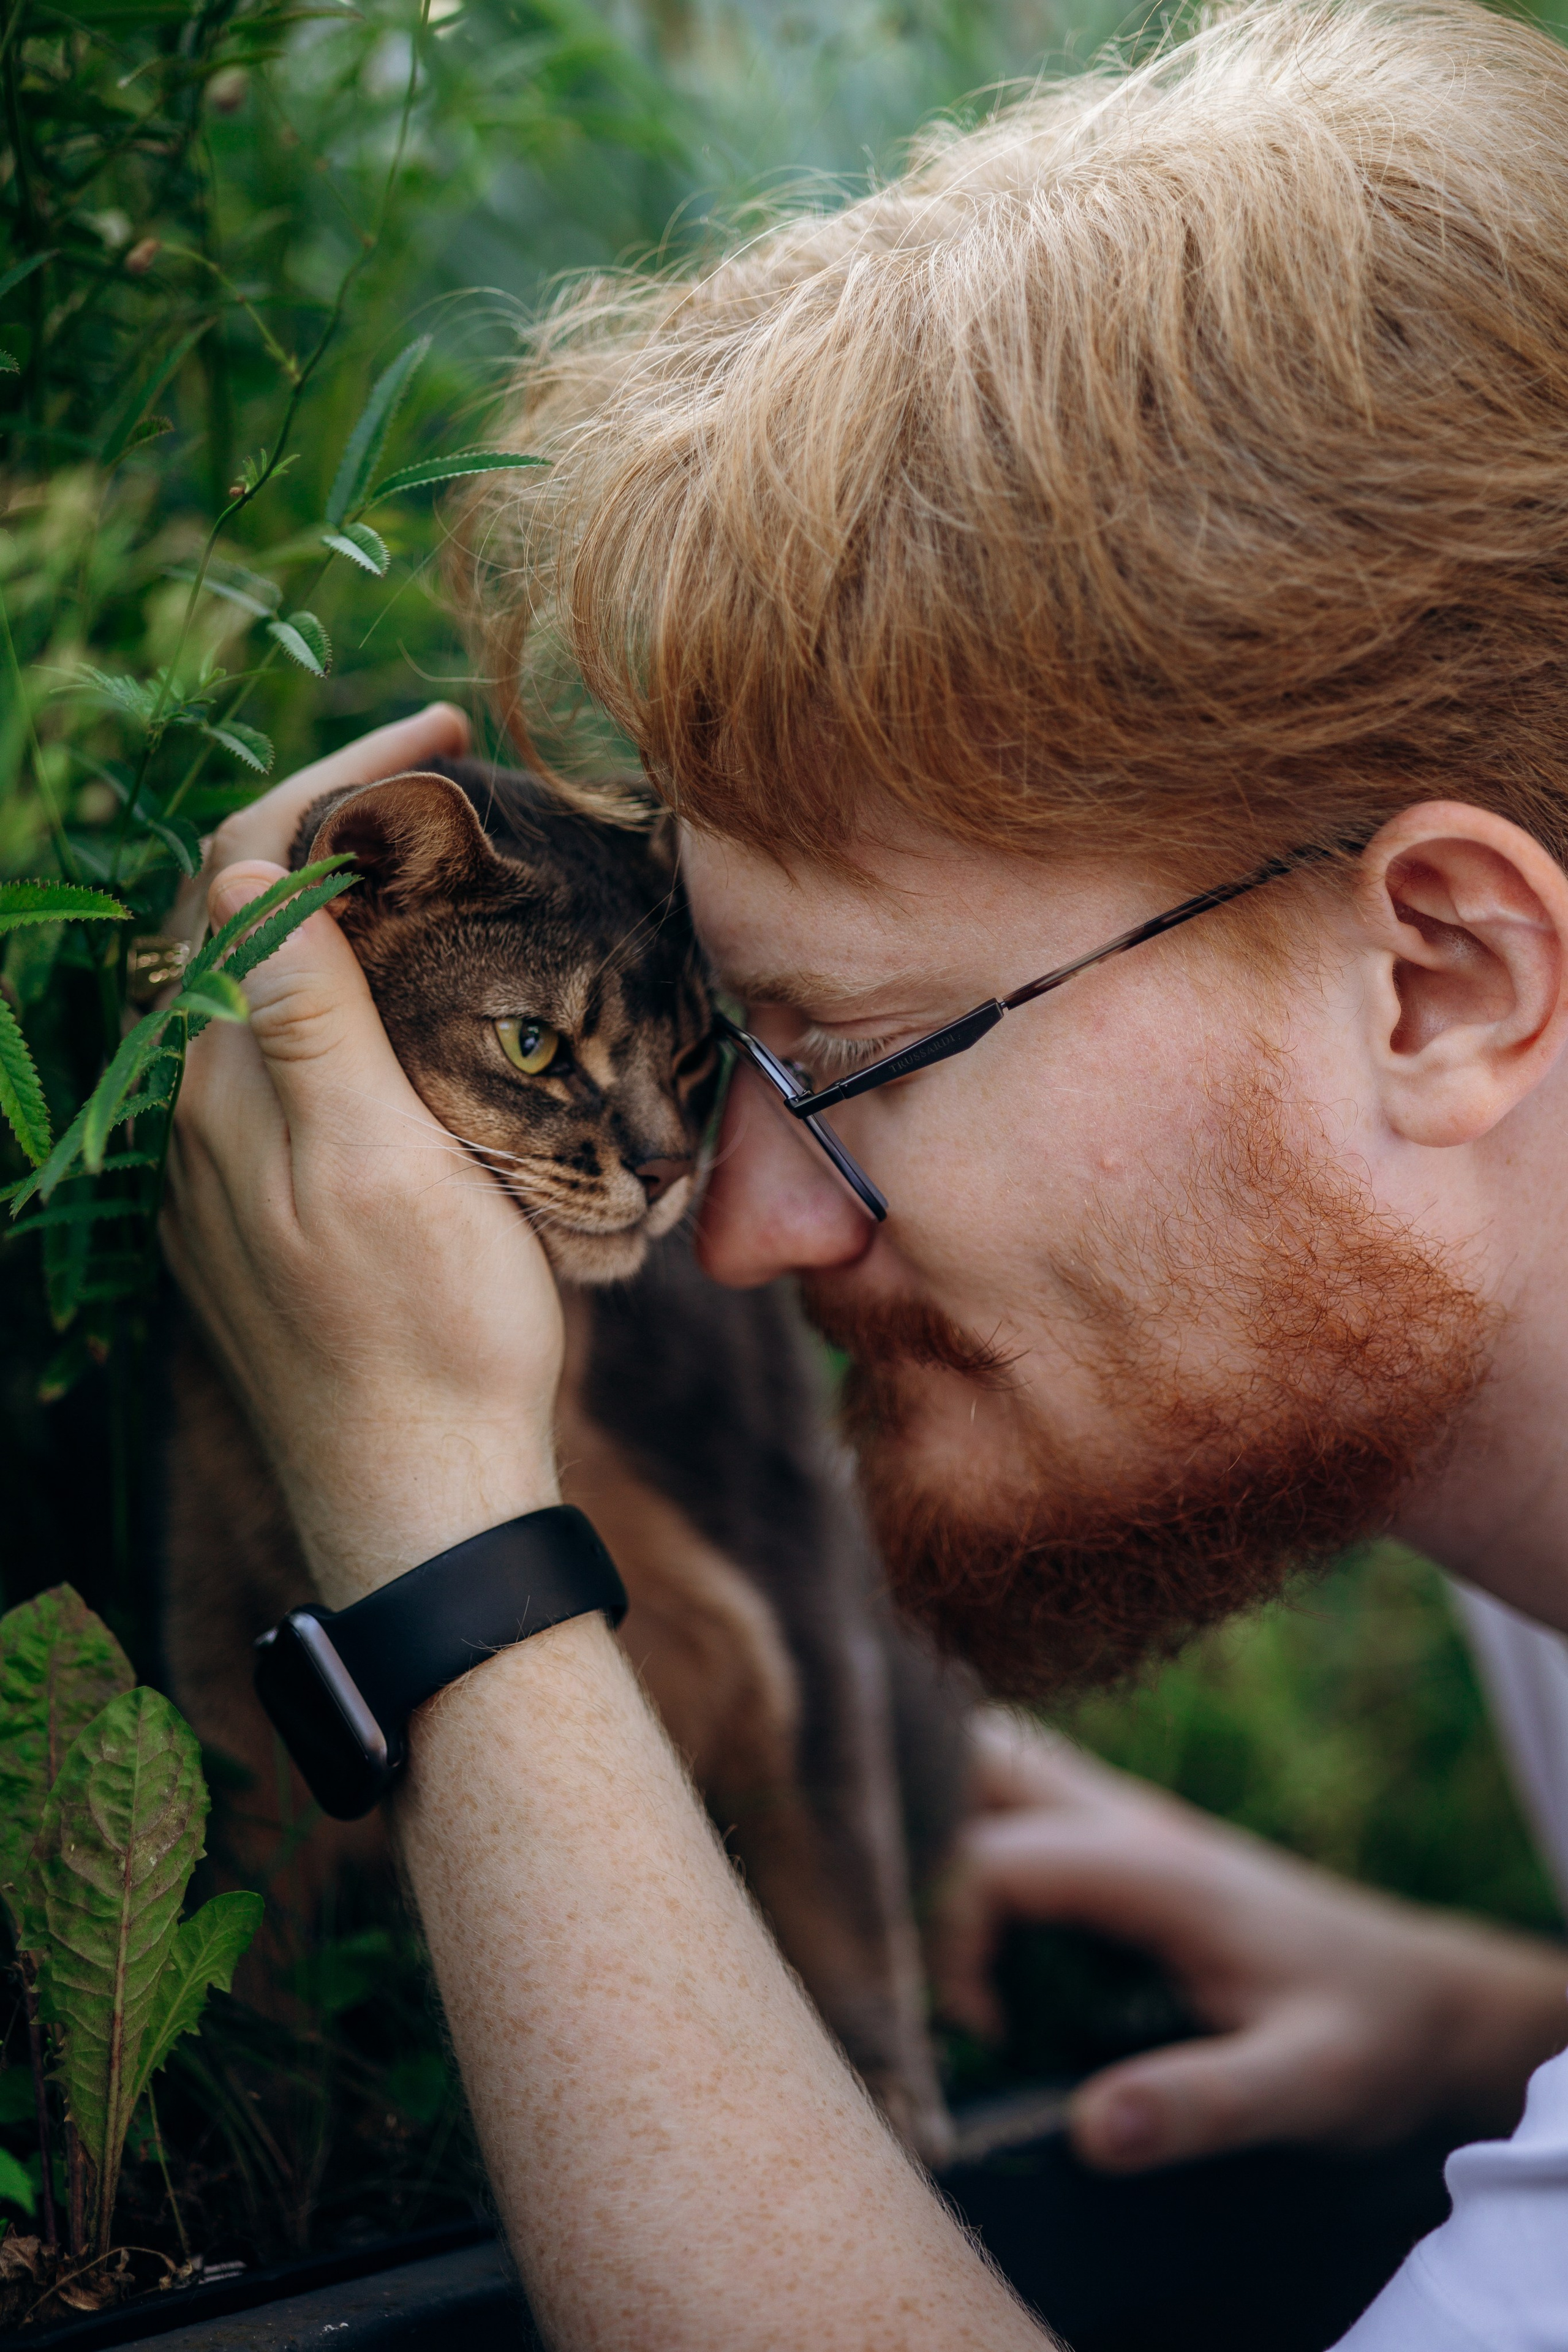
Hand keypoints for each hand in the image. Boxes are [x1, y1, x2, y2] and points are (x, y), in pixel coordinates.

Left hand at [162, 705, 562, 1606]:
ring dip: (345, 906)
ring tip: (448, 866)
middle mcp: (202, 1109)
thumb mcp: (381, 1163)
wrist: (424, 1496)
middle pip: (247, 915)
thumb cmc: (429, 1335)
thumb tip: (249, 869)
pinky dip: (348, 989)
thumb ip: (307, 1020)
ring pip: (269, 985)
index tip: (445, 731)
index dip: (338, 778)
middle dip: (340, 824)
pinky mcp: (266, 1204)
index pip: (246, 872)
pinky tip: (417, 995)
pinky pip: (289, 1055)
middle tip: (458, 785)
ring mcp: (229, 1161)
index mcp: (222, 1080)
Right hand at [931, 1709, 1567, 2173]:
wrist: (1424, 2000)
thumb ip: (1200, 2103)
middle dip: (907, 1826)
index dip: (948, 1941)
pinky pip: (1015, 1800)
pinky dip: (966, 1828)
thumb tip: (1087, 2131)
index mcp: (1148, 1861)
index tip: (976, 2033)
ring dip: (935, 1815)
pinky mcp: (1118, 1842)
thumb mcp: (1303, 2085)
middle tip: (899, 1937)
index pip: (992, 1861)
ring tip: (915, 1920)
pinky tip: (961, 1913)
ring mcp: (1119, 1817)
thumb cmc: (1364, 2037)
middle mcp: (1123, 1816)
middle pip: (976, 1758)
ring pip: (993, 1762)